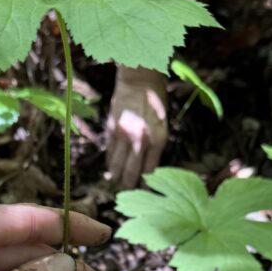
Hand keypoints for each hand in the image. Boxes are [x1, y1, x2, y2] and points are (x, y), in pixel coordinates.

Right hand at [106, 67, 167, 187]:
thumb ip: (154, 146)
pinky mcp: (112, 128)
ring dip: (115, 175)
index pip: (149, 171)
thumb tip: (145, 167)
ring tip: (115, 181)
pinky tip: (110, 166)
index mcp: (157, 140)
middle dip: (128, 185)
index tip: (142, 192)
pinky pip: (109, 151)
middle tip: (126, 191)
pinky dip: (110, 160)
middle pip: (131, 172)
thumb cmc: (156, 100)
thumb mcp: (162, 125)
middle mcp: (140, 140)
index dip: (145, 184)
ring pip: (117, 164)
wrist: (139, 78)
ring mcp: (124, 134)